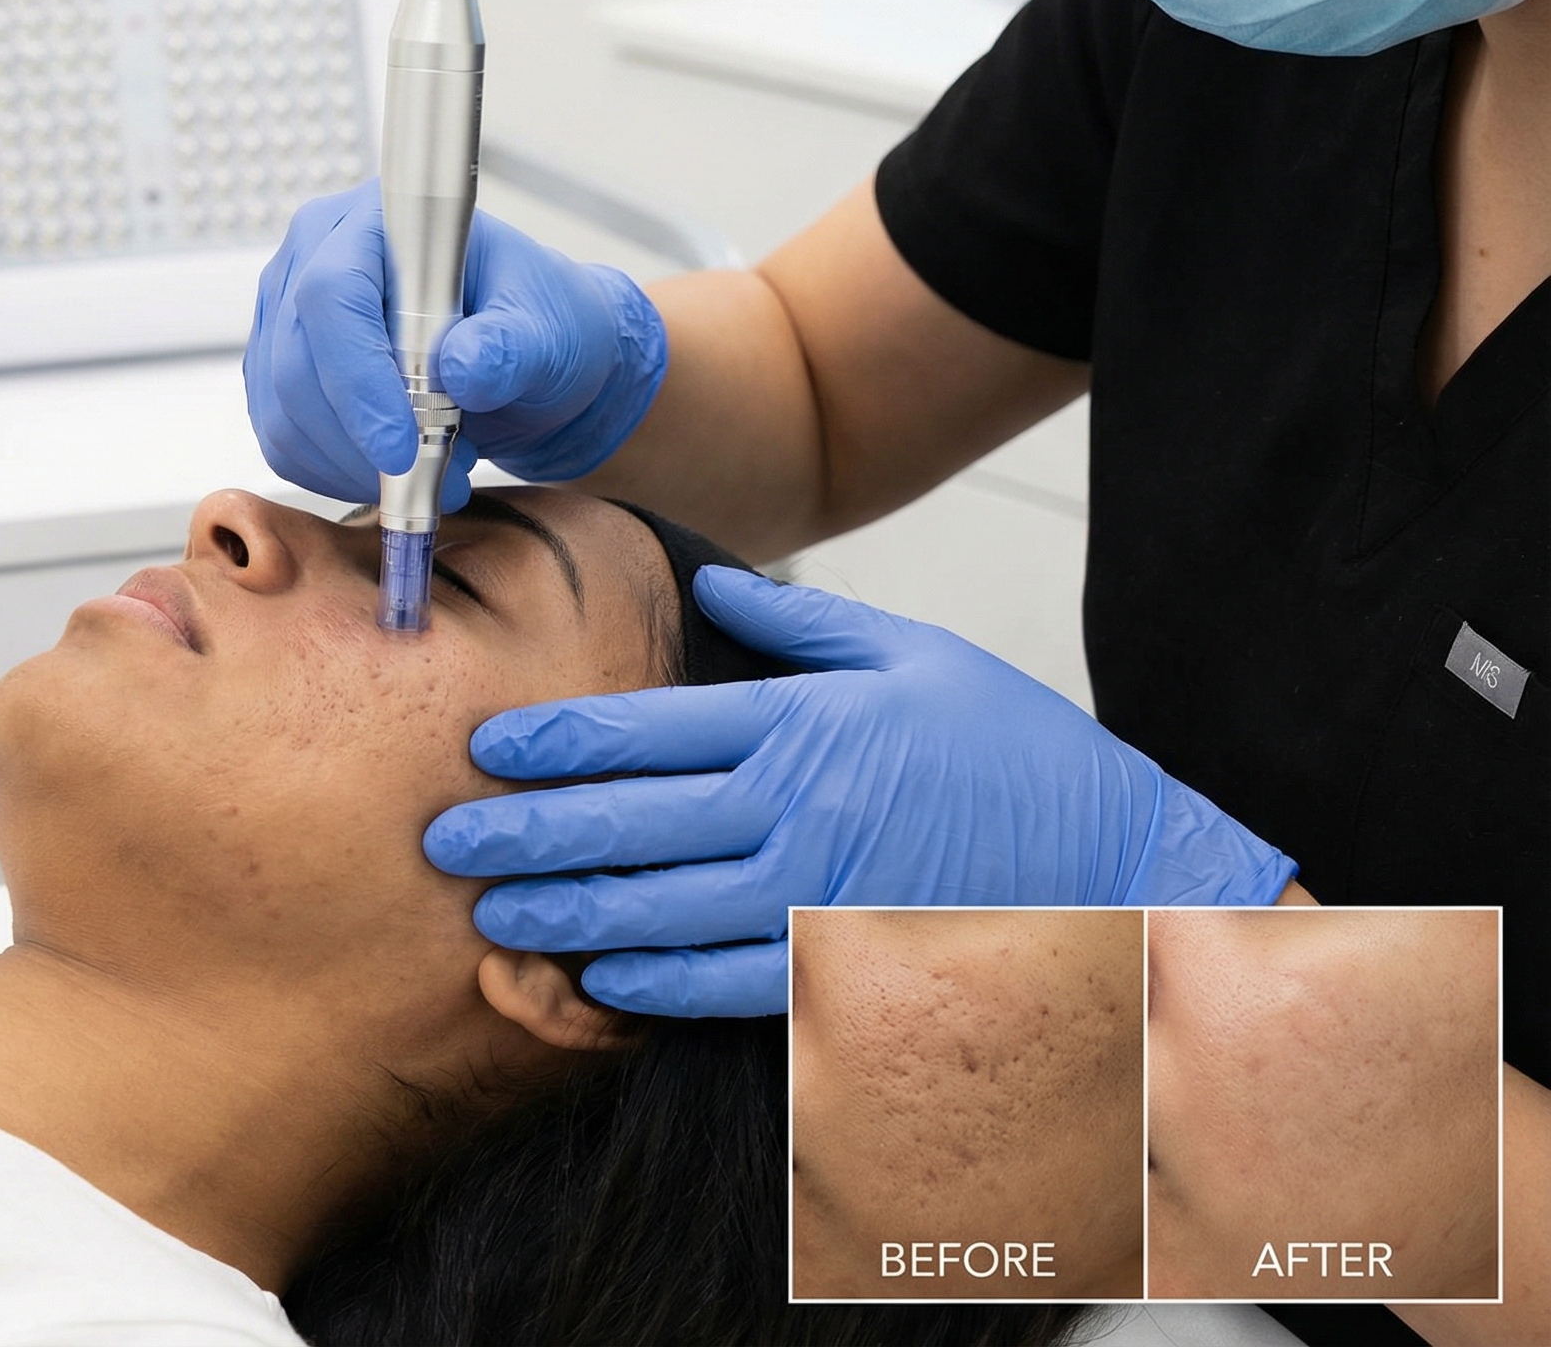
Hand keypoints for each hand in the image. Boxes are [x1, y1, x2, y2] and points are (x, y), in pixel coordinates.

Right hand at [242, 182, 667, 504]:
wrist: (529, 360)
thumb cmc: (539, 324)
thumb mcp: (549, 331)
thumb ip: (511, 347)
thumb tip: (461, 368)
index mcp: (378, 222)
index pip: (334, 294)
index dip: (359, 378)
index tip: (402, 447)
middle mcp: (316, 259)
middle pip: (297, 363)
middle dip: (362, 440)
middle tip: (441, 472)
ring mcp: (288, 317)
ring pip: (285, 415)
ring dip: (355, 466)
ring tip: (436, 465)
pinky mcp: (281, 373)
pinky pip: (286, 442)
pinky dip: (338, 474)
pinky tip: (398, 469)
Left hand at [424, 568, 1294, 1016]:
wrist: (1124, 865)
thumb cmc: (1015, 752)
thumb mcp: (914, 655)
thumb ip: (803, 625)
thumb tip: (718, 582)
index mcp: (798, 725)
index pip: (642, 730)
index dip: (552, 740)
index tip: (484, 748)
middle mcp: (790, 812)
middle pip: (624, 825)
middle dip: (522, 832)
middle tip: (443, 841)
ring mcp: (812, 900)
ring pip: (654, 910)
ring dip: (560, 914)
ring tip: (491, 914)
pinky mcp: (839, 972)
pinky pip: (721, 986)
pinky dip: (650, 985)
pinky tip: (595, 978)